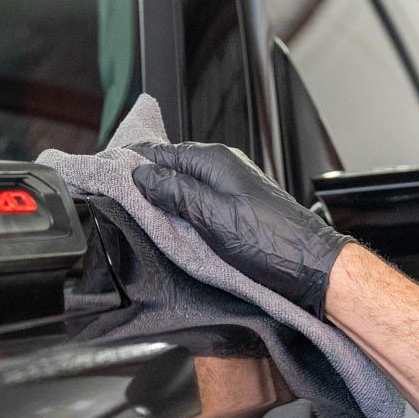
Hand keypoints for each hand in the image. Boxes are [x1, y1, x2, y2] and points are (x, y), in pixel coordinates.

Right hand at [130, 142, 351, 315]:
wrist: (309, 264)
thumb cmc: (269, 241)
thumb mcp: (210, 214)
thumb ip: (174, 191)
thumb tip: (143, 176)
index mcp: (214, 160)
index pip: (161, 153)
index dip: (134, 161)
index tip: (109, 170)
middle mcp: (223, 167)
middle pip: (172, 166)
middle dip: (145, 176)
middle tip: (117, 190)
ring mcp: (231, 186)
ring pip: (185, 183)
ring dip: (162, 193)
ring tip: (139, 205)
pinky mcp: (237, 207)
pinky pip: (199, 200)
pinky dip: (181, 207)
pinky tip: (173, 220)